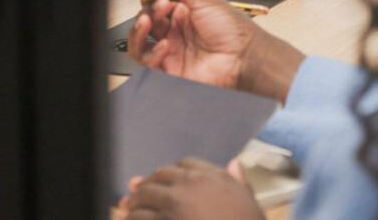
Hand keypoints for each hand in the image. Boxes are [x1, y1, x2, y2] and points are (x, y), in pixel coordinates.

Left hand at [119, 158, 261, 219]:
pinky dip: (133, 218)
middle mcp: (188, 187)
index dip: (172, 173)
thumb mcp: (248, 200)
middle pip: (159, 177)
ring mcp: (173, 206)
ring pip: (144, 197)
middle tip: (138, 193)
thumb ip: (238, 180)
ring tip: (129, 209)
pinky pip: (140, 218)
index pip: (183, 165)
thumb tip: (233, 163)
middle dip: (148, 184)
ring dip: (135, 203)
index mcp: (209, 177)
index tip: (165, 180)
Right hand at [128, 0, 303, 101]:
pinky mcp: (170, 71)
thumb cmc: (232, 29)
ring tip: (148, 22)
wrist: (245, 57)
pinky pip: (148, 62)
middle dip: (147, 10)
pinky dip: (152, 52)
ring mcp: (172, 52)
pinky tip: (165, 45)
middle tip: (161, 6)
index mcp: (183, 13)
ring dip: (138, 31)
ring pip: (139, 43)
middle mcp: (175, 32)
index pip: (154, 3)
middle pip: (145, 21)